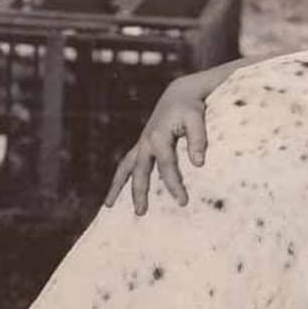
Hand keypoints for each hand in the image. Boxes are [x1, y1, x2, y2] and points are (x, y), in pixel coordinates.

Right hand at [103, 75, 208, 213]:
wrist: (179, 95)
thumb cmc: (190, 107)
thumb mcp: (196, 118)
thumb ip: (198, 139)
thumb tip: (198, 164)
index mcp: (159, 136)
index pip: (166, 165)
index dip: (174, 184)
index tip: (182, 202)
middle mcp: (146, 141)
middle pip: (139, 170)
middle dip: (139, 192)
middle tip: (141, 213)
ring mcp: (142, 143)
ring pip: (125, 167)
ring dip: (117, 186)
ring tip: (108, 205)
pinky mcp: (142, 145)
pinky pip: (127, 164)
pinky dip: (121, 178)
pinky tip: (117, 193)